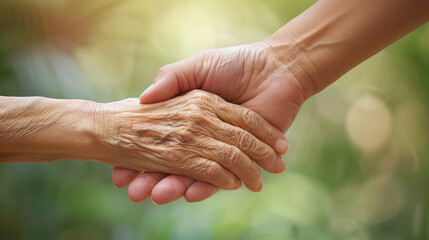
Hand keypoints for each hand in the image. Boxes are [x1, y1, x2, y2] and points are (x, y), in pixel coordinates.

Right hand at [113, 41, 307, 203]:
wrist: (275, 69)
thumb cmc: (235, 64)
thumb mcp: (197, 66)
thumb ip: (172, 78)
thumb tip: (144, 97)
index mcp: (195, 117)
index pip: (165, 140)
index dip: (143, 155)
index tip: (121, 170)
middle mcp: (205, 135)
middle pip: (177, 163)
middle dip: (156, 178)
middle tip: (133, 192)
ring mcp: (223, 149)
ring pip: (195, 173)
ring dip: (176, 186)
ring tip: (156, 196)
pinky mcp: (243, 159)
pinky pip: (221, 176)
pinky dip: (207, 186)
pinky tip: (190, 193)